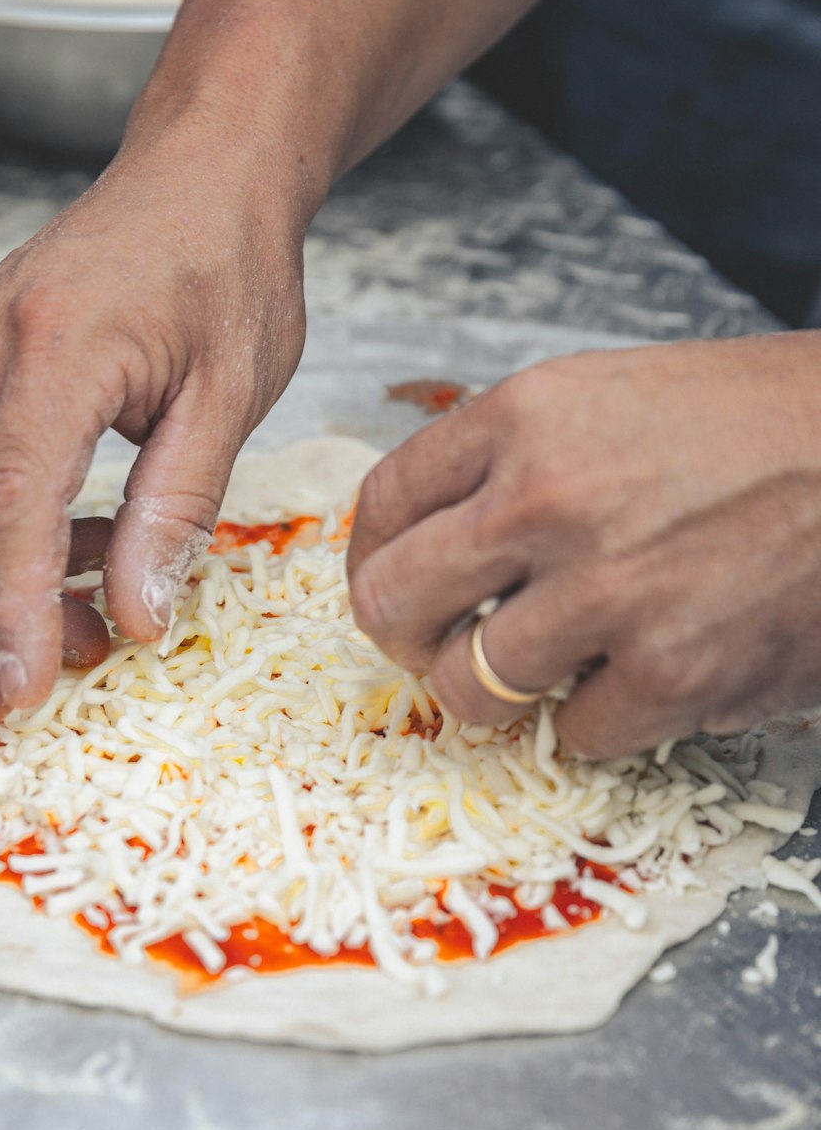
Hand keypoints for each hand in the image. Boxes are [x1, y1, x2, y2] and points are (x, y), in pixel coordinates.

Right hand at [0, 129, 306, 721]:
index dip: (8, 608)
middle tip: (1, 696)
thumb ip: (177, 509)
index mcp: (58, 344)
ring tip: (58, 642)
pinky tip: (72, 564)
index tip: (27, 687)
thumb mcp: (231, 396)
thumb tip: (134, 617)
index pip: (9, 501)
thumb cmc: (232, 268)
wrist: (210, 170)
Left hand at [347, 332, 820, 757]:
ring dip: (493, 693)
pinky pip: (573, 733)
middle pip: (393, 600)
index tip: (387, 582)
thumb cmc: (759, 423)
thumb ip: (513, 455)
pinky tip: (636, 680)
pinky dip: (595, 722)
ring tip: (540, 672)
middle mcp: (550, 498)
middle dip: (404, 636)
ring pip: (468, 686)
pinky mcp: (671, 672)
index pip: (383, 501)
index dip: (370, 557)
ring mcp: (609, 590)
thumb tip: (433, 531)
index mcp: (527, 416)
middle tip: (435, 646)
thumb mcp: (614, 395)